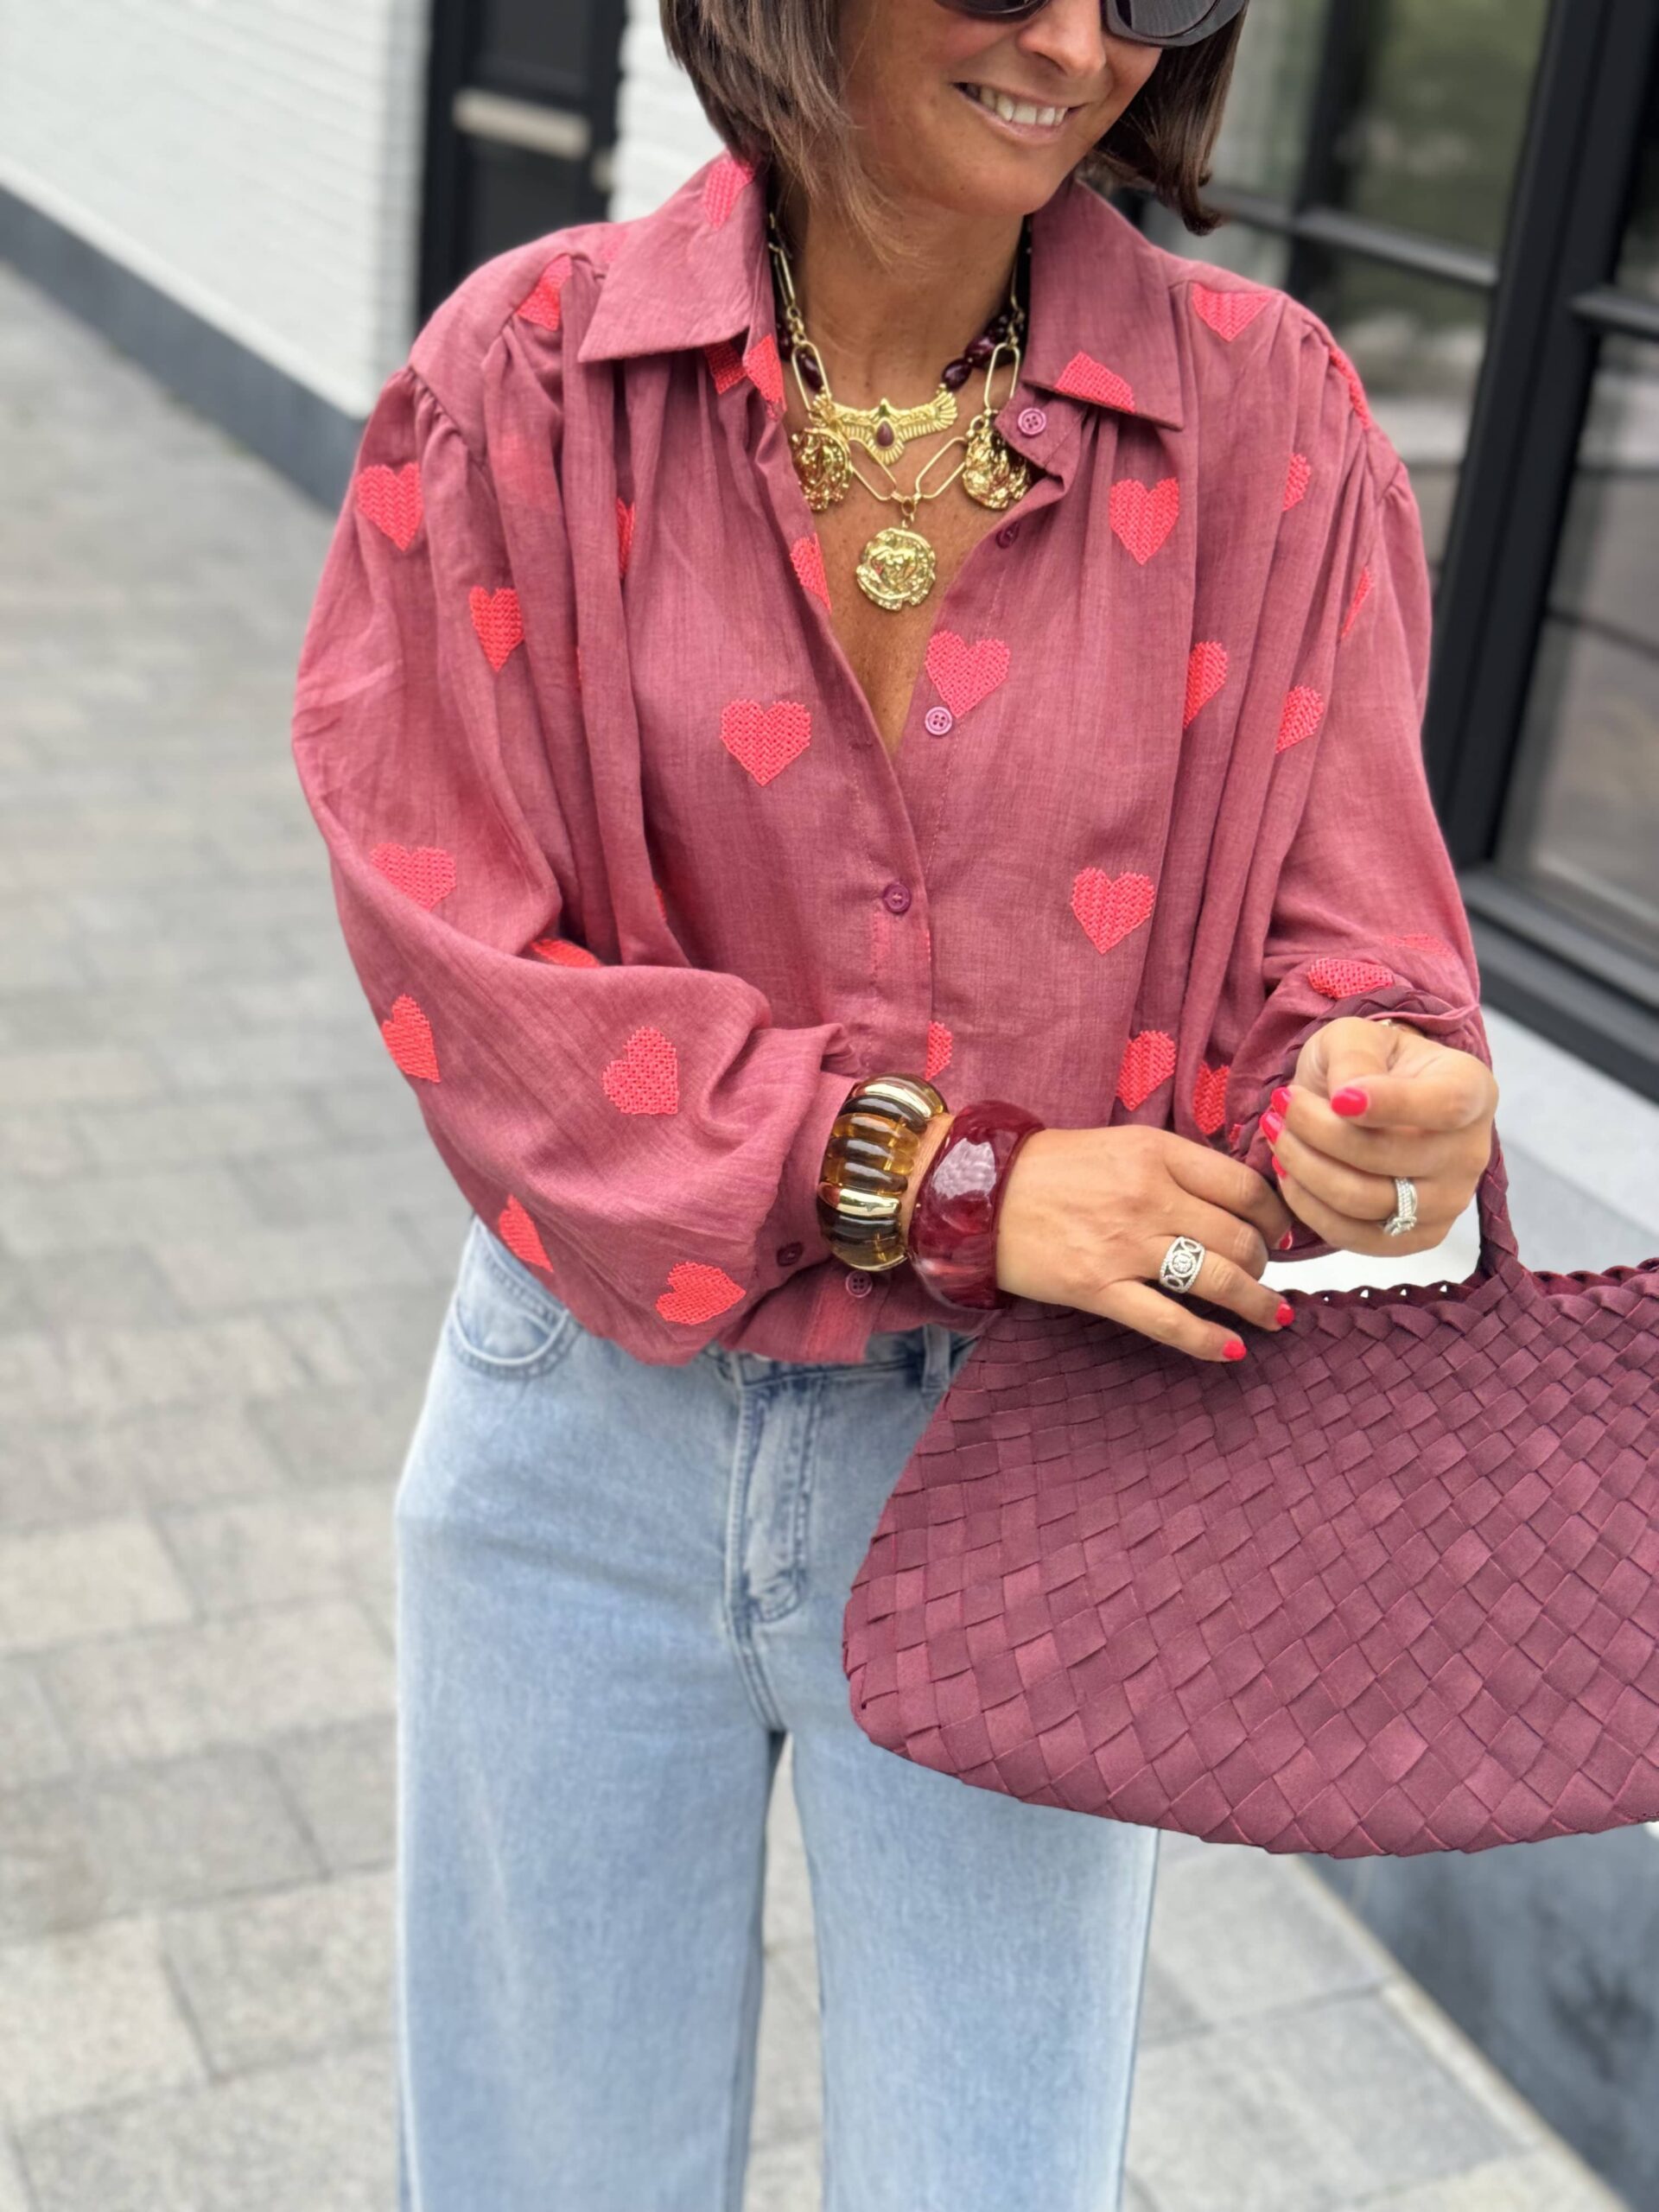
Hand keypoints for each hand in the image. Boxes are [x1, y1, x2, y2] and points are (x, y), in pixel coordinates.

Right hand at [992, 1124, 1297, 1363]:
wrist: (979, 1193)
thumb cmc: (1052, 1168)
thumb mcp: (1122, 1144)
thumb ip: (1177, 1166)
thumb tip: (1235, 1199)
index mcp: (1158, 1154)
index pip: (1245, 1187)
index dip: (1276, 1215)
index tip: (1282, 1231)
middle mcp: (1150, 1197)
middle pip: (1240, 1237)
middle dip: (1266, 1262)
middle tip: (1266, 1273)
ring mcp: (1125, 1246)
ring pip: (1218, 1280)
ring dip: (1257, 1303)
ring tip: (1272, 1315)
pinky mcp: (1099, 1288)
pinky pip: (1169, 1322)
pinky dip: (1209, 1340)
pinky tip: (1231, 1349)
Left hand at [1264, 1017, 1498, 1255]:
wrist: (1370, 1103)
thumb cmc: (1368, 1065)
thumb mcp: (1355, 1038)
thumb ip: (1354, 1057)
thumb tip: (1345, 1096)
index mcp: (1471, 1091)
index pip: (1444, 1106)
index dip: (1391, 1105)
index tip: (1339, 1098)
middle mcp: (1470, 1153)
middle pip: (1388, 1156)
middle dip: (1317, 1130)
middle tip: (1280, 1104)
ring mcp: (1449, 1203)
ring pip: (1365, 1200)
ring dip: (1304, 1167)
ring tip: (1277, 1132)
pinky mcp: (1418, 1237)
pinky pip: (1354, 1236)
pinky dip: (1309, 1206)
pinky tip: (1289, 1172)